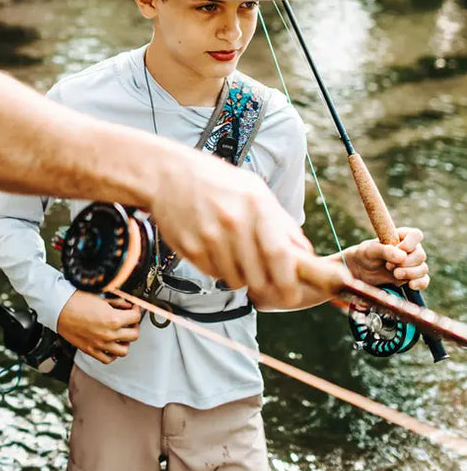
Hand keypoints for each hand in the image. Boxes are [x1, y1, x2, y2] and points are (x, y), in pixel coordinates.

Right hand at [57, 291, 140, 363]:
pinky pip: (108, 359)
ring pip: (124, 351)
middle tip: (130, 320)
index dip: (137, 311)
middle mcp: (109, 334)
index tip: (134, 309)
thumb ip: (117, 303)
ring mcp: (100, 344)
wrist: (59, 308)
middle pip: (134, 335)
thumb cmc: (76, 301)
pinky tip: (111, 345)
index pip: (136, 317)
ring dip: (126, 342)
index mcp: (113, 319)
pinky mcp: (91, 350)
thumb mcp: (101, 297)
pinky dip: (113, 354)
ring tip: (122, 334)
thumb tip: (127, 305)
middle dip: (134, 326)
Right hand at [148, 148, 314, 308]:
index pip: (279, 255)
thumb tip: (304, 252)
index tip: (291, 295)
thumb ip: (281, 222)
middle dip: (264, 284)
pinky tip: (214, 248)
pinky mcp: (189, 248)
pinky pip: (213, 274)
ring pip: (235, 279)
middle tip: (262, 278)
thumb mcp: (254, 190)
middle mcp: (233, 222)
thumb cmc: (215, 181)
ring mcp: (209, 237)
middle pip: (258, 275)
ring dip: (240, 276)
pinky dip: (219, 269)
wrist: (166, 175)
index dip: (288, 282)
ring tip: (233, 252)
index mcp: (255, 204)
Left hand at [342, 227, 428, 290]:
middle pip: (420, 255)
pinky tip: (410, 285)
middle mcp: (411, 249)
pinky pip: (424, 280)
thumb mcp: (370, 250)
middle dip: (407, 263)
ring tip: (395, 274)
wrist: (361, 271)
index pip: (416, 235)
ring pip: (423, 268)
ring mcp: (412, 264)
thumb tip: (402, 256)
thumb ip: (384, 250)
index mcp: (402, 236)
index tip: (400, 249)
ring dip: (411, 273)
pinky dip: (419, 283)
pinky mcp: (412, 277)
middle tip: (389, 266)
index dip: (411, 243)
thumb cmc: (365, 255)